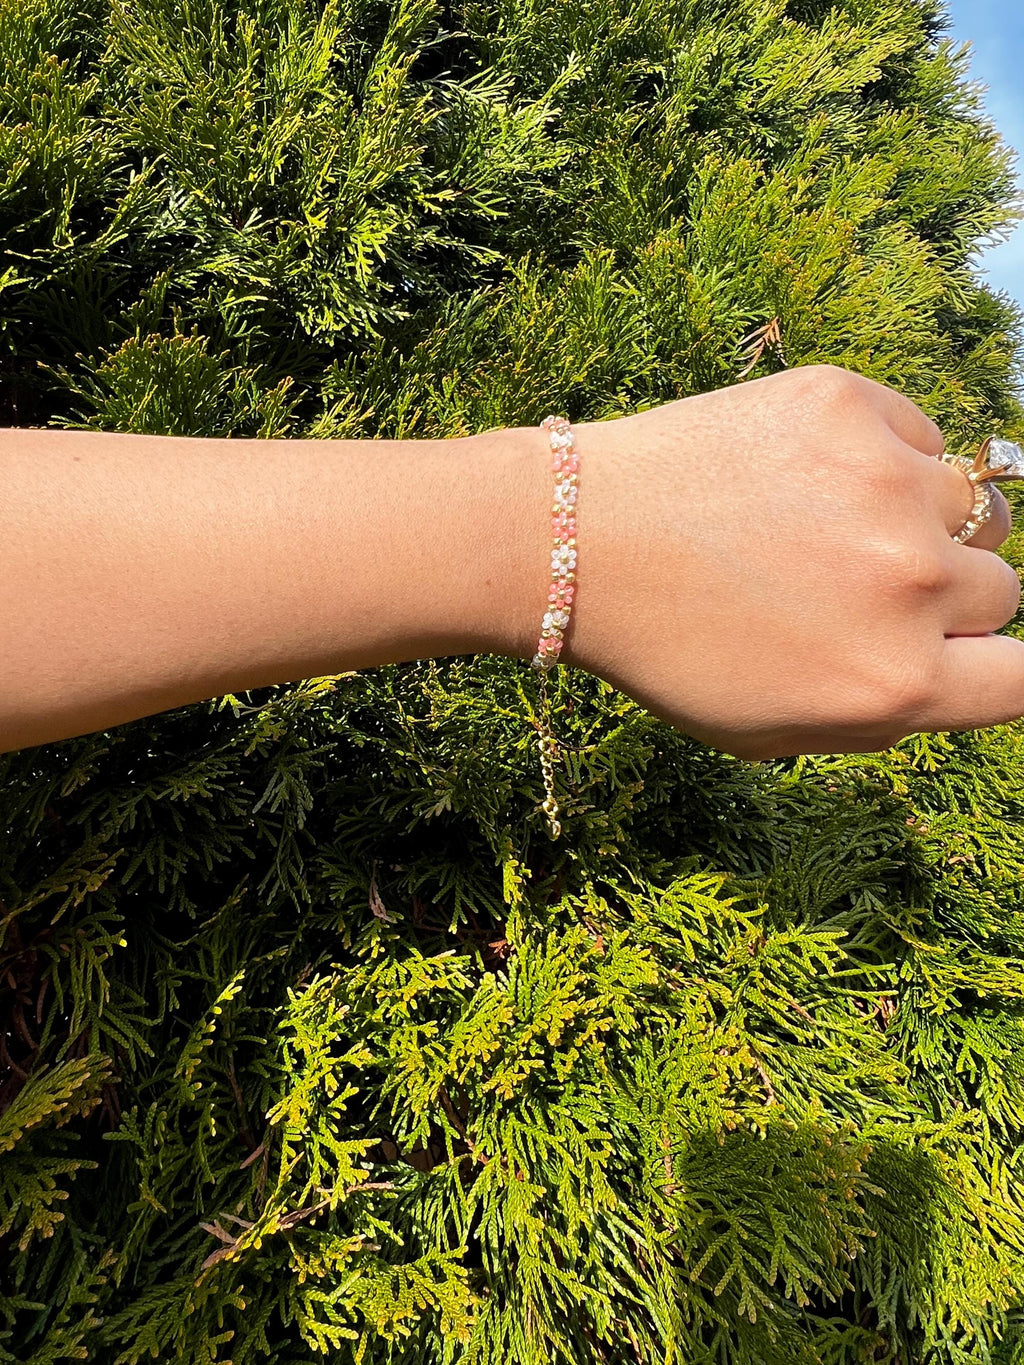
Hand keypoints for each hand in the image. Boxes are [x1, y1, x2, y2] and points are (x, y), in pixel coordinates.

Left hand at [562, 365, 1020, 759]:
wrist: (578, 543)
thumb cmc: (667, 648)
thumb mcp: (770, 732)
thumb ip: (883, 717)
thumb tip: (962, 674)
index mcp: (895, 683)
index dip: (996, 664)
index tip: (963, 648)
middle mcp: (910, 585)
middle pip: (1001, 589)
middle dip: (946, 596)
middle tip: (859, 584)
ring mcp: (886, 486)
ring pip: (970, 506)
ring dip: (918, 521)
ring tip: (827, 526)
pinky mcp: (849, 406)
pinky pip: (921, 436)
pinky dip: (884, 456)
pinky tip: (806, 476)